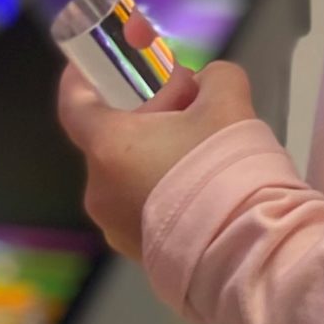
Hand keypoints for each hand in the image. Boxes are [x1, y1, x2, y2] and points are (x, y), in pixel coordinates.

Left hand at [56, 14, 258, 260]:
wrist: (249, 253)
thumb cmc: (226, 172)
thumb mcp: (228, 103)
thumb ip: (214, 78)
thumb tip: (208, 84)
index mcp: (108, 148)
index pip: (73, 105)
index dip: (80, 81)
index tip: (95, 67)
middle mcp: (99, 191)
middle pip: (110, 140)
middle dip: (143, 118)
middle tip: (186, 107)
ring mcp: (115, 228)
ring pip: (127, 177)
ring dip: (154, 157)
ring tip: (202, 153)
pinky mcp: (138, 255)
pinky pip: (141, 209)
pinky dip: (162, 193)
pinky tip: (203, 192)